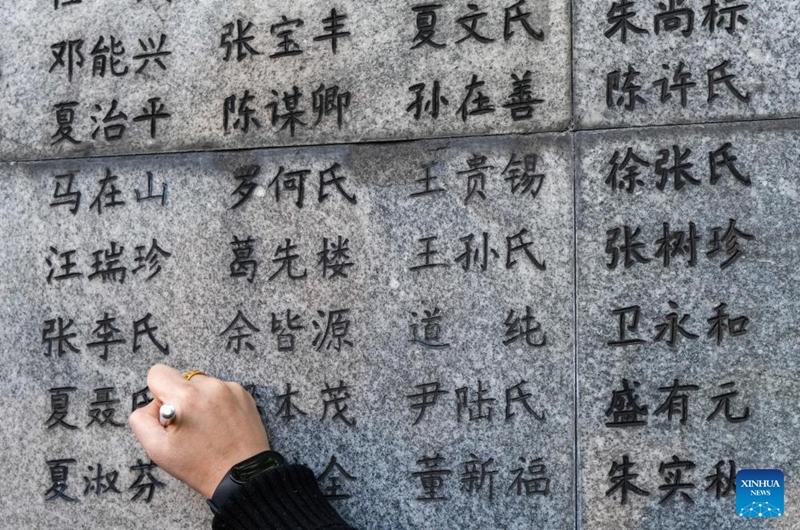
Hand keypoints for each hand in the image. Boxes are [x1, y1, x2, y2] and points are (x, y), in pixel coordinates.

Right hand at [129, 364, 269, 498]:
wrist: (242, 475)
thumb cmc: (199, 466)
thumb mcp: (157, 450)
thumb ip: (142, 420)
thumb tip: (152, 404)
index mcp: (186, 398)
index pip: (158, 373)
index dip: (158, 395)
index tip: (168, 415)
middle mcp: (209, 387)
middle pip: (181, 380)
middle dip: (180, 399)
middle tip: (189, 427)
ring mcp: (230, 389)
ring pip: (202, 385)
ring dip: (200, 401)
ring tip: (208, 428)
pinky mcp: (244, 394)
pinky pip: (221, 390)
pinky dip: (218, 404)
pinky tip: (222, 425)